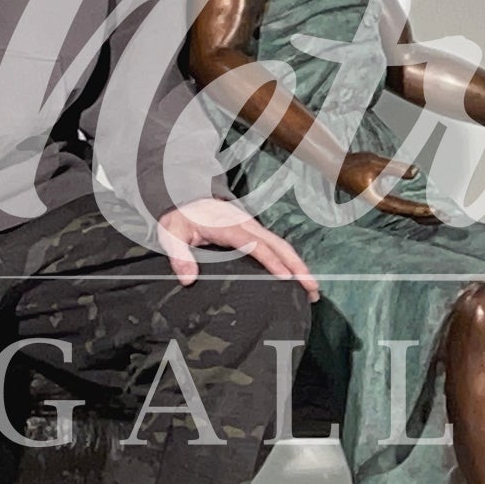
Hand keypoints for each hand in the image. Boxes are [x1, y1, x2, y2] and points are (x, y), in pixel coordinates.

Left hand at [158, 197, 320, 297]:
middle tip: (313, 288)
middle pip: (279, 245)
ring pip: (281, 245)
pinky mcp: (253, 230)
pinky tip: (296, 275)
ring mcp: (252, 226)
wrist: (183, 194)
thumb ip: (178, 255)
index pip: (256, 245)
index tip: (287, 278)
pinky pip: (275, 245)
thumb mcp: (171, 233)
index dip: (272, 261)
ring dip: (299, 264)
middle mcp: (247, 225)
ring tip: (312, 288)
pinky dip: (290, 259)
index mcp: (229, 226)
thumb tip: (189, 279)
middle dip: (298, 266)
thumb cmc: (179, 215)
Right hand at [336, 152, 440, 222]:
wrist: (336, 166)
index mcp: (379, 201)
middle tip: (448, 218)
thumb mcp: (376, 163)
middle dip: (428, 217)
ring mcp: (383, 202)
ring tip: (442, 216)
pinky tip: (425, 210)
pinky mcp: (383, 198)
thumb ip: (396, 168)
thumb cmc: (354, 164)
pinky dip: (415, 209)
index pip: (405, 207)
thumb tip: (416, 172)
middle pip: (409, 214)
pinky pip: (403, 207)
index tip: (436, 211)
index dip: (421, 210)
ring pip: (407, 212)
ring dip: (424, 215)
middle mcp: (382, 205)